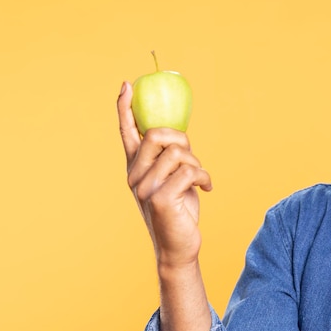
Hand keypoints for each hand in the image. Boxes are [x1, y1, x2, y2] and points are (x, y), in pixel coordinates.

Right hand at [117, 81, 212, 266]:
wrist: (178, 246)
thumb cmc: (178, 210)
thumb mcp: (172, 179)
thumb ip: (168, 159)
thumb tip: (177, 136)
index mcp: (135, 167)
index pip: (126, 132)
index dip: (124, 107)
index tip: (127, 84)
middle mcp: (134, 175)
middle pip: (157, 134)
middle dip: (182, 140)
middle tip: (192, 156)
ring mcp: (144, 187)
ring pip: (178, 153)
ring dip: (197, 163)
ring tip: (200, 179)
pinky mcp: (159, 198)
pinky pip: (189, 171)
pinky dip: (204, 177)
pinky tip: (206, 189)